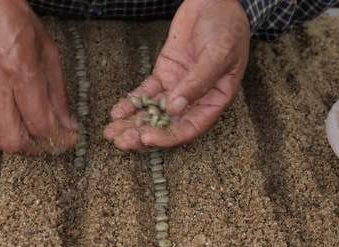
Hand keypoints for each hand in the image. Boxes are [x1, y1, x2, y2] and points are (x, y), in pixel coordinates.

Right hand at [0, 0, 77, 154]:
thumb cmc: (20, 26)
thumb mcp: (50, 56)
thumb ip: (59, 96)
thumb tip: (69, 127)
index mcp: (21, 71)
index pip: (39, 125)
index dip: (57, 139)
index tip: (66, 140)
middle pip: (13, 141)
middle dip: (34, 149)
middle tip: (46, 144)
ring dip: (17, 142)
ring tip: (31, 133)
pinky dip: (0, 127)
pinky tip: (12, 116)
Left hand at [104, 0, 249, 149]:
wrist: (214, 1)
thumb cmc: (227, 27)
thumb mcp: (218, 53)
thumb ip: (198, 81)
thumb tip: (176, 108)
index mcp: (214, 100)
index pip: (190, 127)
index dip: (168, 136)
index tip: (147, 138)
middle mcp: (194, 98)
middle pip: (166, 124)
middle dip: (142, 134)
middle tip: (120, 141)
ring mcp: (177, 87)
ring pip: (153, 111)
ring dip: (132, 123)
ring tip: (111, 133)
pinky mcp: (163, 74)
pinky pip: (145, 92)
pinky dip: (131, 102)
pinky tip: (116, 111)